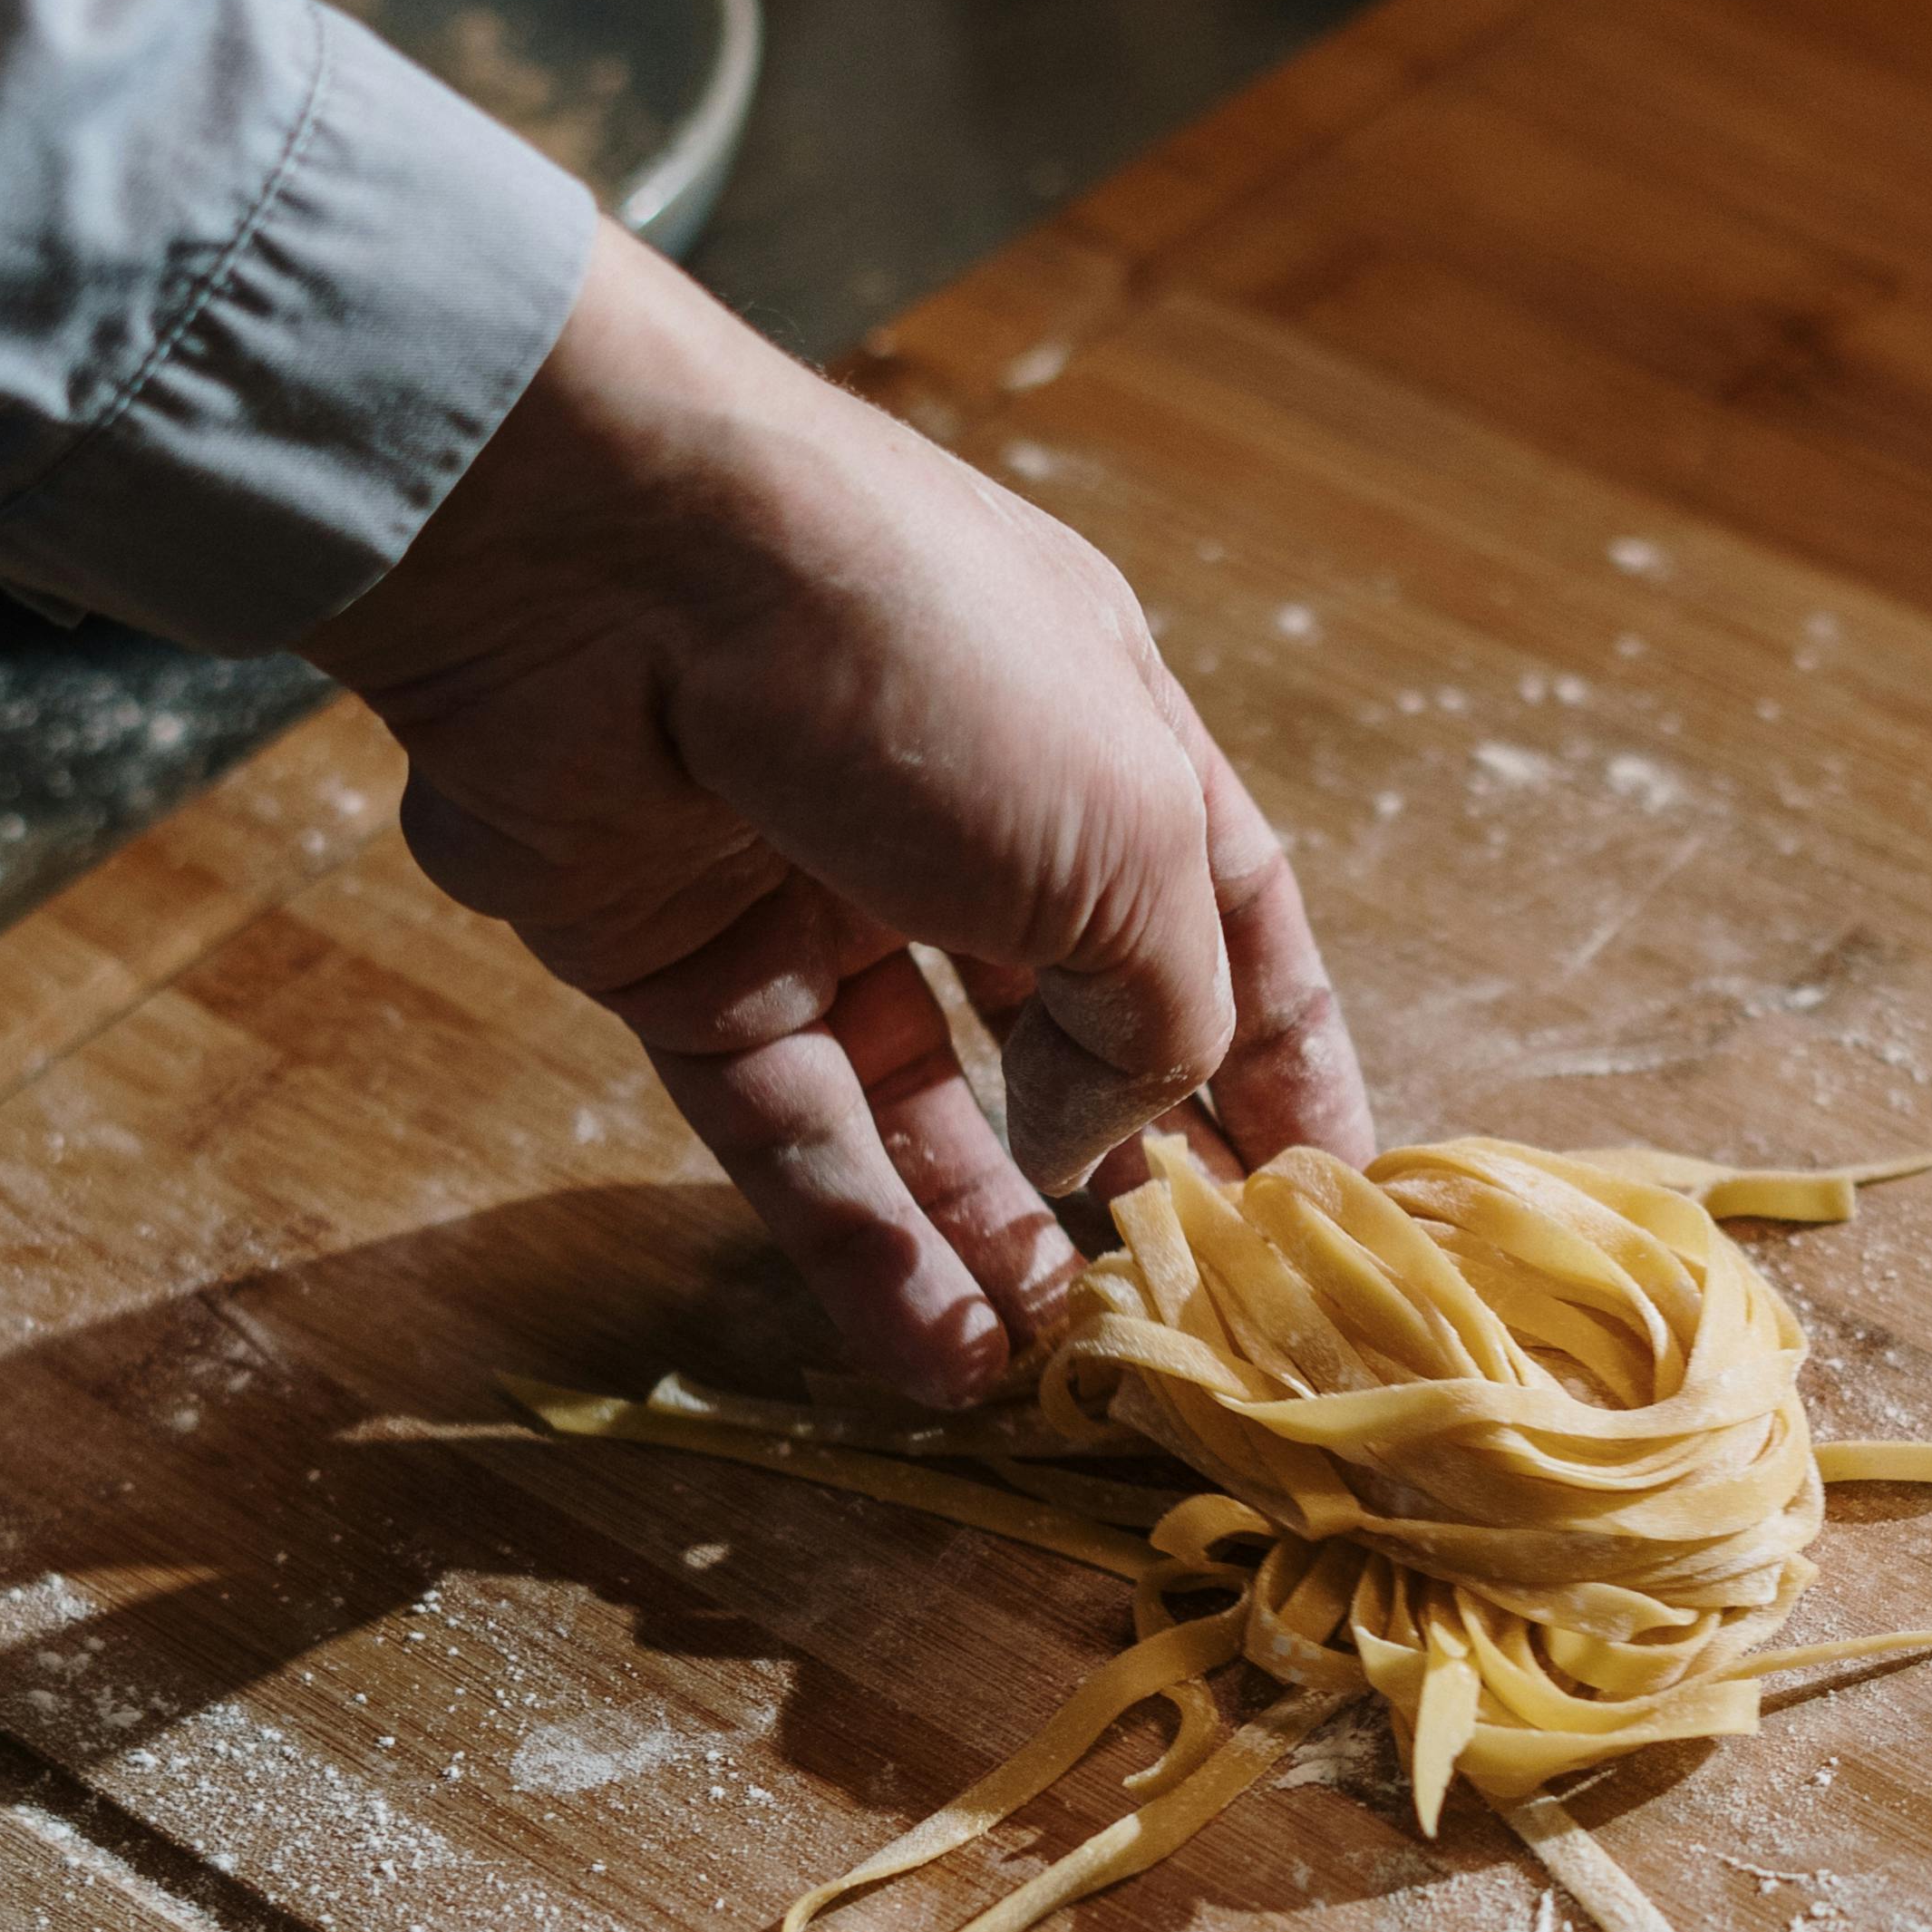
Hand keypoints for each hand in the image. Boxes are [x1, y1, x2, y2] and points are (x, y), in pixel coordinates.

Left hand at [305, 220, 1370, 1402]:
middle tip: (1180, 1312)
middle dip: (1128, 1163)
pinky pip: (787, 1132)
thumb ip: (1165, 1006)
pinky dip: (858, 1245)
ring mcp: (809, 887)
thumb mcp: (1120, 830)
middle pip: (1067, 1019)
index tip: (1327, 1202)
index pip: (1222, 919)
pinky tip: (933, 1355)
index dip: (1280, 1060)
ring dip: (986, 1232)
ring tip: (1048, 1368)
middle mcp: (961, 811)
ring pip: (918, 1100)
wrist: (604, 563)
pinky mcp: (673, 961)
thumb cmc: (912, 651)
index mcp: (1095, 734)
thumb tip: (1112, 1144)